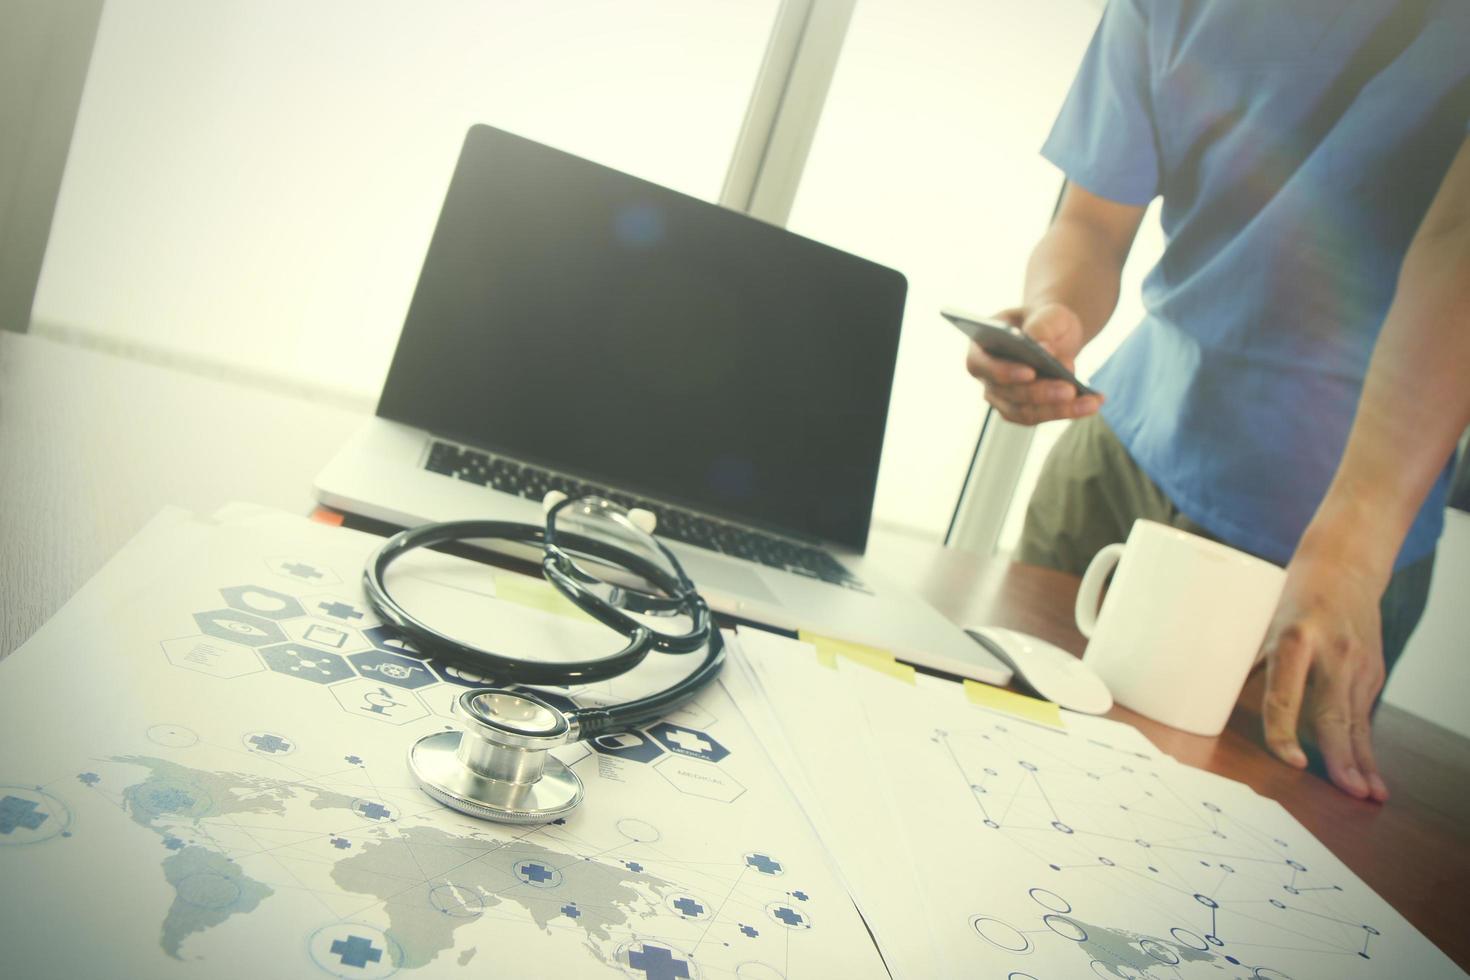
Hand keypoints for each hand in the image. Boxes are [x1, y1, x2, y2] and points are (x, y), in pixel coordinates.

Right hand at [964, 303, 1101, 424]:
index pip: (982, 365)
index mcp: (980, 348)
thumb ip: (1041, 325)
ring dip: (1060, 409)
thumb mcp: (1046, 313)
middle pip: (1009, 393)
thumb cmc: (1044, 321)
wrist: (1054, 335)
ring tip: (1091, 401)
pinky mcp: (1023, 411)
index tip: (1030, 373)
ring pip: (1027, 412)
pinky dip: (1070, 411)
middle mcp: (986, 378)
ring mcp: (1002, 398)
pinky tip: (1094, 402)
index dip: (1003, 372)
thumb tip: (1043, 349)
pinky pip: (1044, 416)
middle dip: (1041, 393)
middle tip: (1070, 388)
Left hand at [1259, 552, 1389, 801]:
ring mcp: (1358, 664)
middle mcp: (1332, 653)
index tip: (1293, 761)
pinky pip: (1364, 716)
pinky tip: (1369, 774)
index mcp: (1294, 638)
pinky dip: (1366, 746)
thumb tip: (1198, 696)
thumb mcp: (1258, 621)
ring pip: (1358, 722)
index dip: (1285, 730)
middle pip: (1335, 714)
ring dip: (1363, 761)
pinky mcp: (1374, 672)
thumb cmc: (1287, 596)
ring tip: (1368, 795)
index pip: (1285, 693)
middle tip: (1350, 792)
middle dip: (1343, 757)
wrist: (1344, 566)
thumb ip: (1241, 660)